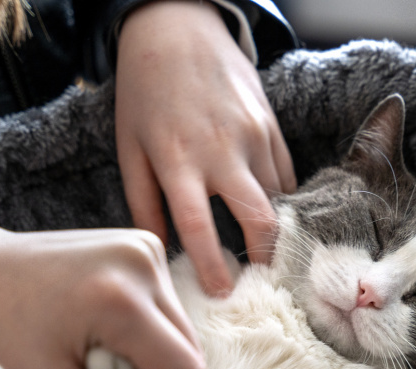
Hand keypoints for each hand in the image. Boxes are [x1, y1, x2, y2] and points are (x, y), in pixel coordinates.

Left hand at [0, 182, 209, 368]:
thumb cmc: (3, 338)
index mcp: (122, 301)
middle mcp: (145, 263)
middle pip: (191, 350)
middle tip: (89, 360)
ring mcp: (147, 246)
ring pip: (182, 329)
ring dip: (146, 347)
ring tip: (89, 336)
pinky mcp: (144, 242)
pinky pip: (167, 305)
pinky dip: (140, 322)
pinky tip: (96, 314)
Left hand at [115, 0, 295, 295]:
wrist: (177, 30)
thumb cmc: (145, 93)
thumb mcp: (130, 148)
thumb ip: (143, 202)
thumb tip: (159, 249)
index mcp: (177, 160)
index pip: (199, 227)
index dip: (213, 266)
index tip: (222, 292)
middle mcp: (221, 150)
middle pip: (259, 220)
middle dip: (264, 258)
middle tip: (258, 279)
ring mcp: (253, 136)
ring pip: (278, 200)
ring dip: (274, 229)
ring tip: (264, 251)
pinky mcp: (271, 125)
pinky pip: (286, 175)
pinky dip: (281, 199)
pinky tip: (269, 211)